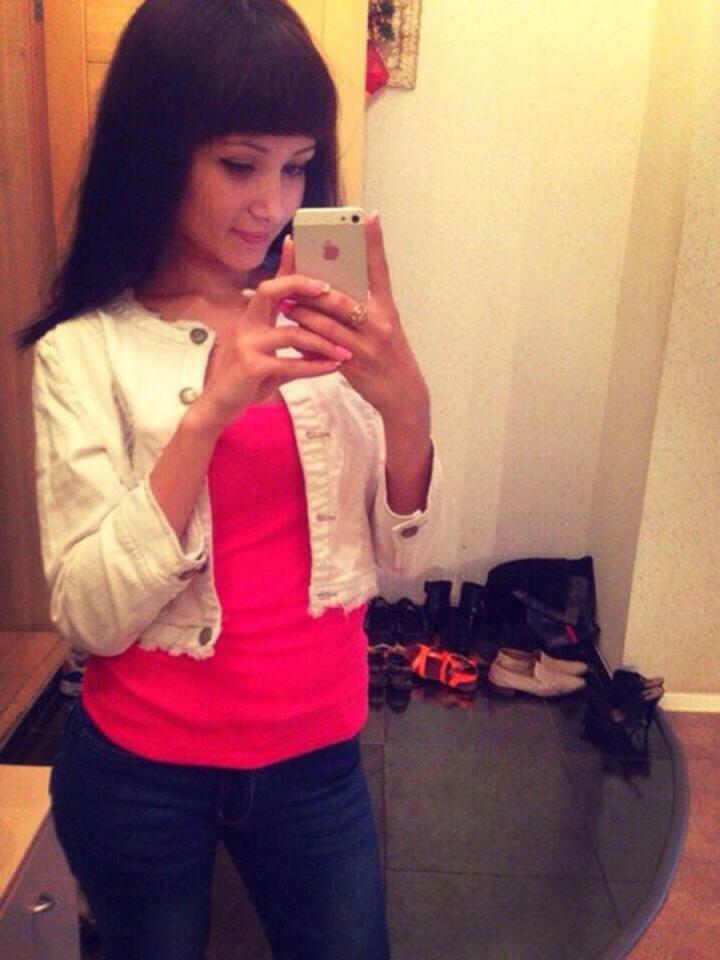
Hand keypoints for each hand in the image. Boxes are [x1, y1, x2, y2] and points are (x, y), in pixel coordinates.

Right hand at [194, 240, 351, 430]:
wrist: (218, 407)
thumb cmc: (245, 382)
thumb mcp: (268, 358)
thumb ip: (290, 348)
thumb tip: (321, 342)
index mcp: (251, 320)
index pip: (270, 287)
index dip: (282, 264)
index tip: (296, 244)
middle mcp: (246, 326)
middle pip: (271, 291)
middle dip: (300, 285)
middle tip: (329, 290)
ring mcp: (247, 345)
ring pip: (292, 334)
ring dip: (323, 343)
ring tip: (346, 351)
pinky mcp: (252, 367)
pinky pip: (291, 364)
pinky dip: (315, 366)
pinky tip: (333, 367)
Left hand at [282, 213, 428, 422]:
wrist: (403, 394)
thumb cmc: (389, 355)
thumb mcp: (385, 326)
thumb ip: (365, 304)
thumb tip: (332, 285)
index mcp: (387, 308)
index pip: (380, 269)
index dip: (374, 242)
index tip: (368, 215)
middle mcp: (379, 323)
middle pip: (340, 297)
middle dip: (312, 286)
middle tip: (292, 273)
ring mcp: (366, 345)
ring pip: (326, 323)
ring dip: (301, 311)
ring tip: (285, 302)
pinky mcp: (354, 365)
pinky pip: (322, 347)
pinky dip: (305, 338)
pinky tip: (292, 332)